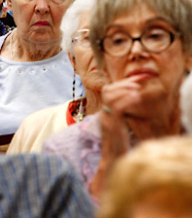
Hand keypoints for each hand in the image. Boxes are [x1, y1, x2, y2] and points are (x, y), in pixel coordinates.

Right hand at [90, 75, 144, 197]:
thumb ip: (120, 114)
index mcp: (104, 112)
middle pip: (107, 90)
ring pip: (110, 97)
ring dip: (124, 90)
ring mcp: (106, 119)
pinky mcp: (112, 125)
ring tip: (137, 90)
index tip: (135, 80)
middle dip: (122, 83)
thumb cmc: (119, 145)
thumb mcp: (119, 126)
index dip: (121, 83)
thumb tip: (129, 102)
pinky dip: (126, 100)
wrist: (113, 161)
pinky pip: (117, 108)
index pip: (108, 91)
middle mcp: (103, 114)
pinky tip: (136, 98)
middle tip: (137, 83)